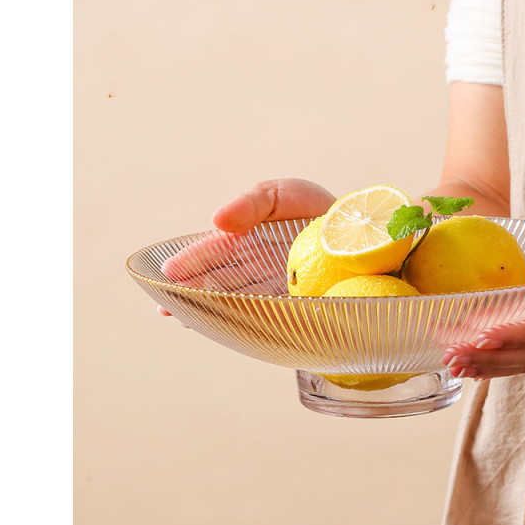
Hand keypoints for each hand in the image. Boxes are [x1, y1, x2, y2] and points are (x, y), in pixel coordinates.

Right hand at [158, 178, 335, 315]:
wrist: (359, 233)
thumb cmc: (315, 211)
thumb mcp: (279, 194)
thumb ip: (249, 204)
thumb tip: (216, 221)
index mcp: (244, 241)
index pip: (213, 253)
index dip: (190, 263)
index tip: (168, 274)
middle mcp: (253, 269)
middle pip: (217, 282)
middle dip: (190, 293)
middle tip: (165, 304)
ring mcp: (272, 290)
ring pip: (235, 303)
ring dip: (209, 312)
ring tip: (184, 318)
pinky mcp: (293, 308)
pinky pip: (266, 319)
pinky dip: (243, 325)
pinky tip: (225, 330)